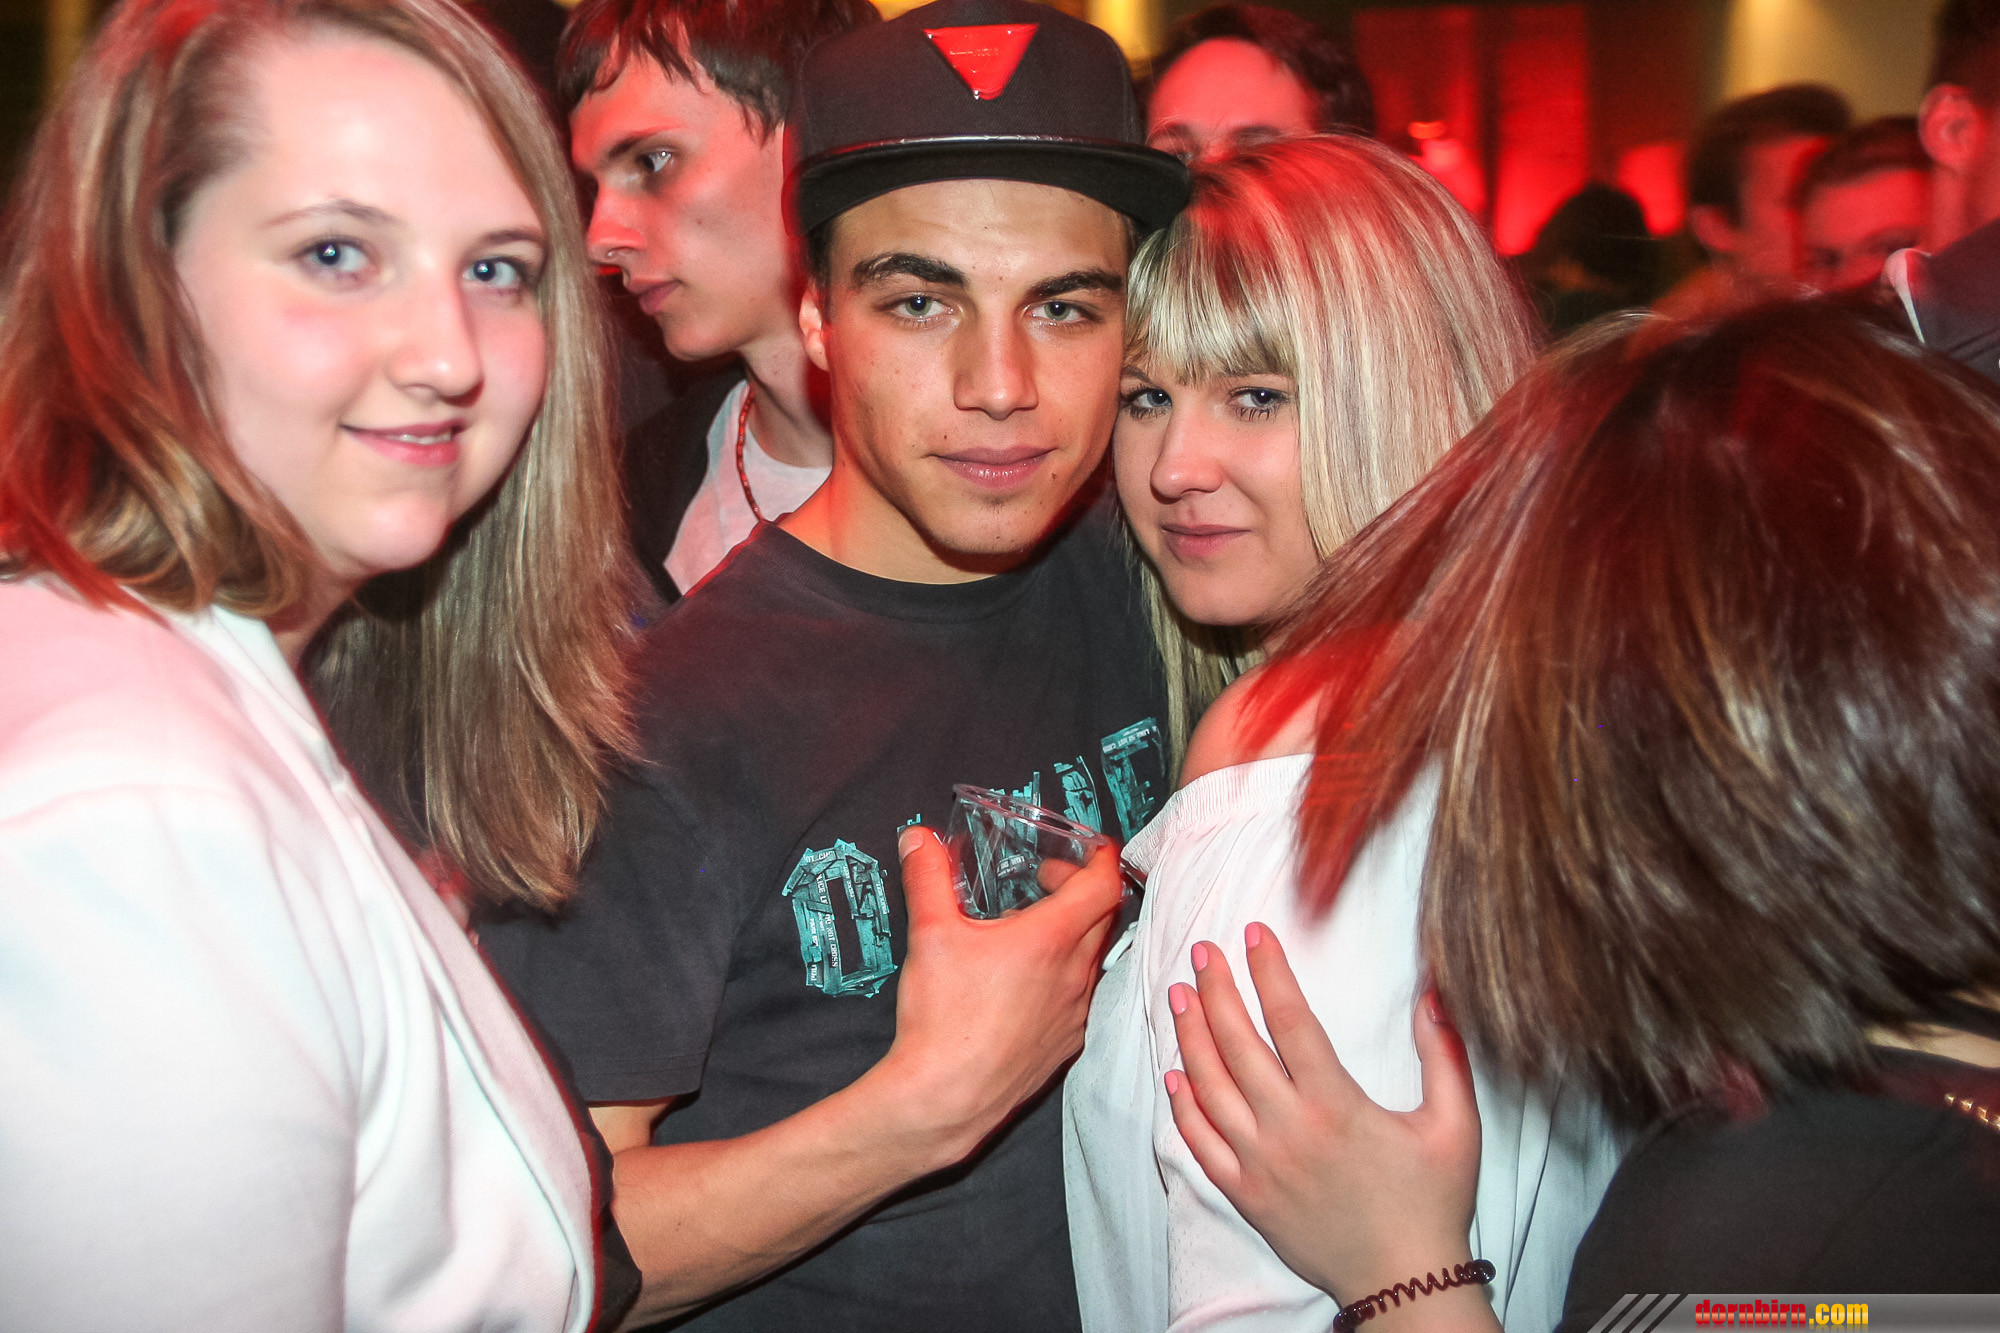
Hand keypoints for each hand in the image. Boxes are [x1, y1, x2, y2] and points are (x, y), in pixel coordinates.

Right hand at [873, 825, 1122, 1162]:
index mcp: (1051, 939)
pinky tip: (1026, 981)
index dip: (1099, 858)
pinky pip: (1080, 996)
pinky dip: (1065, 974)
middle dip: (1080, 889)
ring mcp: (1075, 1012)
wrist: (945, 1097)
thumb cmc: (943, 1018)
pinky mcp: (1066, 1043)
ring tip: (1027, 930)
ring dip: (1073, 933)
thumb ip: (926, 876)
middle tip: (1044, 881)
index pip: (1103, 884)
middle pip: (1104, 916)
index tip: (1087, 847)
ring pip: (1092, 957)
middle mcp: (1075, 974)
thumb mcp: (929, 934)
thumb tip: (918, 838)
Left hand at [1164, 925, 1488, 1315]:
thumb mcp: (1457, 1126)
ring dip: (1190, 1036)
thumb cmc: (1433, 1203)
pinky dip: (1183, 1106)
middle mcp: (1290, 1130)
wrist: (1405, 1284)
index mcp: (1337, 1105)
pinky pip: (1201, 1144)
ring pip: (1210, 1088)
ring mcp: (1261, 1164)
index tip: (1254, 934)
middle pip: (1238, 1045)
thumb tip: (1434, 993)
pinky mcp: (1245, 1195)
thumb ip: (1445, 1056)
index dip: (1269, 972)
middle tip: (1202, 951)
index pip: (1291, 1021)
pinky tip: (1174, 1075)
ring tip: (1179, 996)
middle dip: (1216, 990)